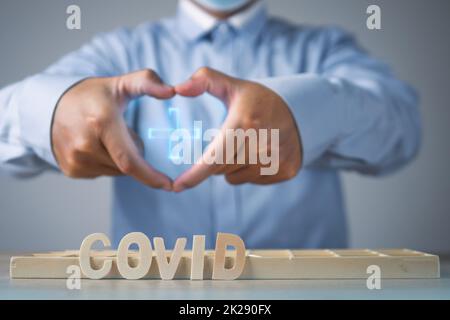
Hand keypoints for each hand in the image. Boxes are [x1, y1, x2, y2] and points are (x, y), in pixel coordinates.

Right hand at [52, 69, 173, 189]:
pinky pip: (102, 172)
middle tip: (127, 134)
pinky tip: (97, 145)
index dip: (151, 176)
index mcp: (101, 122)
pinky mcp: (71, 170)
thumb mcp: (121, 83)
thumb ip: (148, 82)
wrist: (51, 106)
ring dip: (121, 159)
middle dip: (134, 153)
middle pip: (126, 165)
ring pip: (116, 171)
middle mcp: (85, 144)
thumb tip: (171, 91)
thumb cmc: (93, 95)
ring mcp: (76, 159)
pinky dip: (108, 163)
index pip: (130, 160)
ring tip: (107, 136)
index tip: (169, 185)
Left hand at [173, 67, 301, 191]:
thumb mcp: (233, 86)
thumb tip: (178, 88)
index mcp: (244, 124)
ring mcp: (275, 160)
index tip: (177, 187)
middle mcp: (261, 145)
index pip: (213, 159)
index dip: (194, 176)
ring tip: (245, 145)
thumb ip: (204, 80)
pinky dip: (248, 171)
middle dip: (215, 160)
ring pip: (233, 178)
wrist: (300, 111)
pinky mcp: (285, 171)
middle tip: (226, 141)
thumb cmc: (259, 100)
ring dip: (230, 166)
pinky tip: (259, 153)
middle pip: (220, 169)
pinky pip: (251, 181)